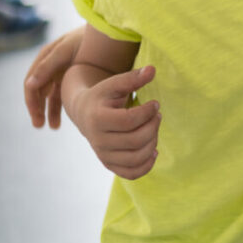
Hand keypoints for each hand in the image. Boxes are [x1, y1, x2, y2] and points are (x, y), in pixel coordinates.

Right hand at [24, 28, 82, 129]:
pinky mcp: (73, 76)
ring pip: (51, 95)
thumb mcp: (67, 50)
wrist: (111, 33)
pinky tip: (64, 119)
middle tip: (39, 125)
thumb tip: (28, 85)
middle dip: (37, 109)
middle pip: (38, 91)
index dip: (32, 102)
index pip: (31, 84)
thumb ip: (48, 66)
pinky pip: (62, 94)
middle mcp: (51, 65)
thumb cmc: (87, 38)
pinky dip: (62, 107)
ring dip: (50, 110)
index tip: (37, 118)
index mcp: (46, 57)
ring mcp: (62, 71)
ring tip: (54, 127)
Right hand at [66, 66, 160, 180]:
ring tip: (154, 129)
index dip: (147, 112)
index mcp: (97, 119)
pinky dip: (147, 165)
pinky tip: (153, 150)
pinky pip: (131, 173)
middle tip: (157, 115)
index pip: (129, 121)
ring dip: (152, 143)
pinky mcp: (109, 164)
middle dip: (153, 127)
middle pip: (135, 140)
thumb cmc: (103, 96)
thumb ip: (132, 78)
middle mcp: (97, 140)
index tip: (155, 103)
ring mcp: (103, 155)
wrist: (84, 113)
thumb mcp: (114, 84)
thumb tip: (152, 70)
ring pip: (136, 158)